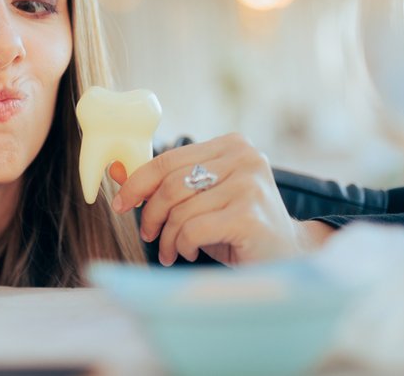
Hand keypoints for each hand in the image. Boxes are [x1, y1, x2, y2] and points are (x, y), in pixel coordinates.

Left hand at [110, 133, 332, 265]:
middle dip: (151, 214)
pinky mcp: (249, 215)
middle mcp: (245, 158)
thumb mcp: (199, 200)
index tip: (122, 204)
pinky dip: (183, 246)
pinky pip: (193, 229)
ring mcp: (250, 185)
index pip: (169, 158)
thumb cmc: (236, 228)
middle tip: (148, 236)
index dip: (138, 182)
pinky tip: (192, 253)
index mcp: (232, 145)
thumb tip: (114, 170)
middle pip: (171, 183)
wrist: (288, 259)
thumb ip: (162, 184)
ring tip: (172, 251)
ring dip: (168, 237)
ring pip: (180, 209)